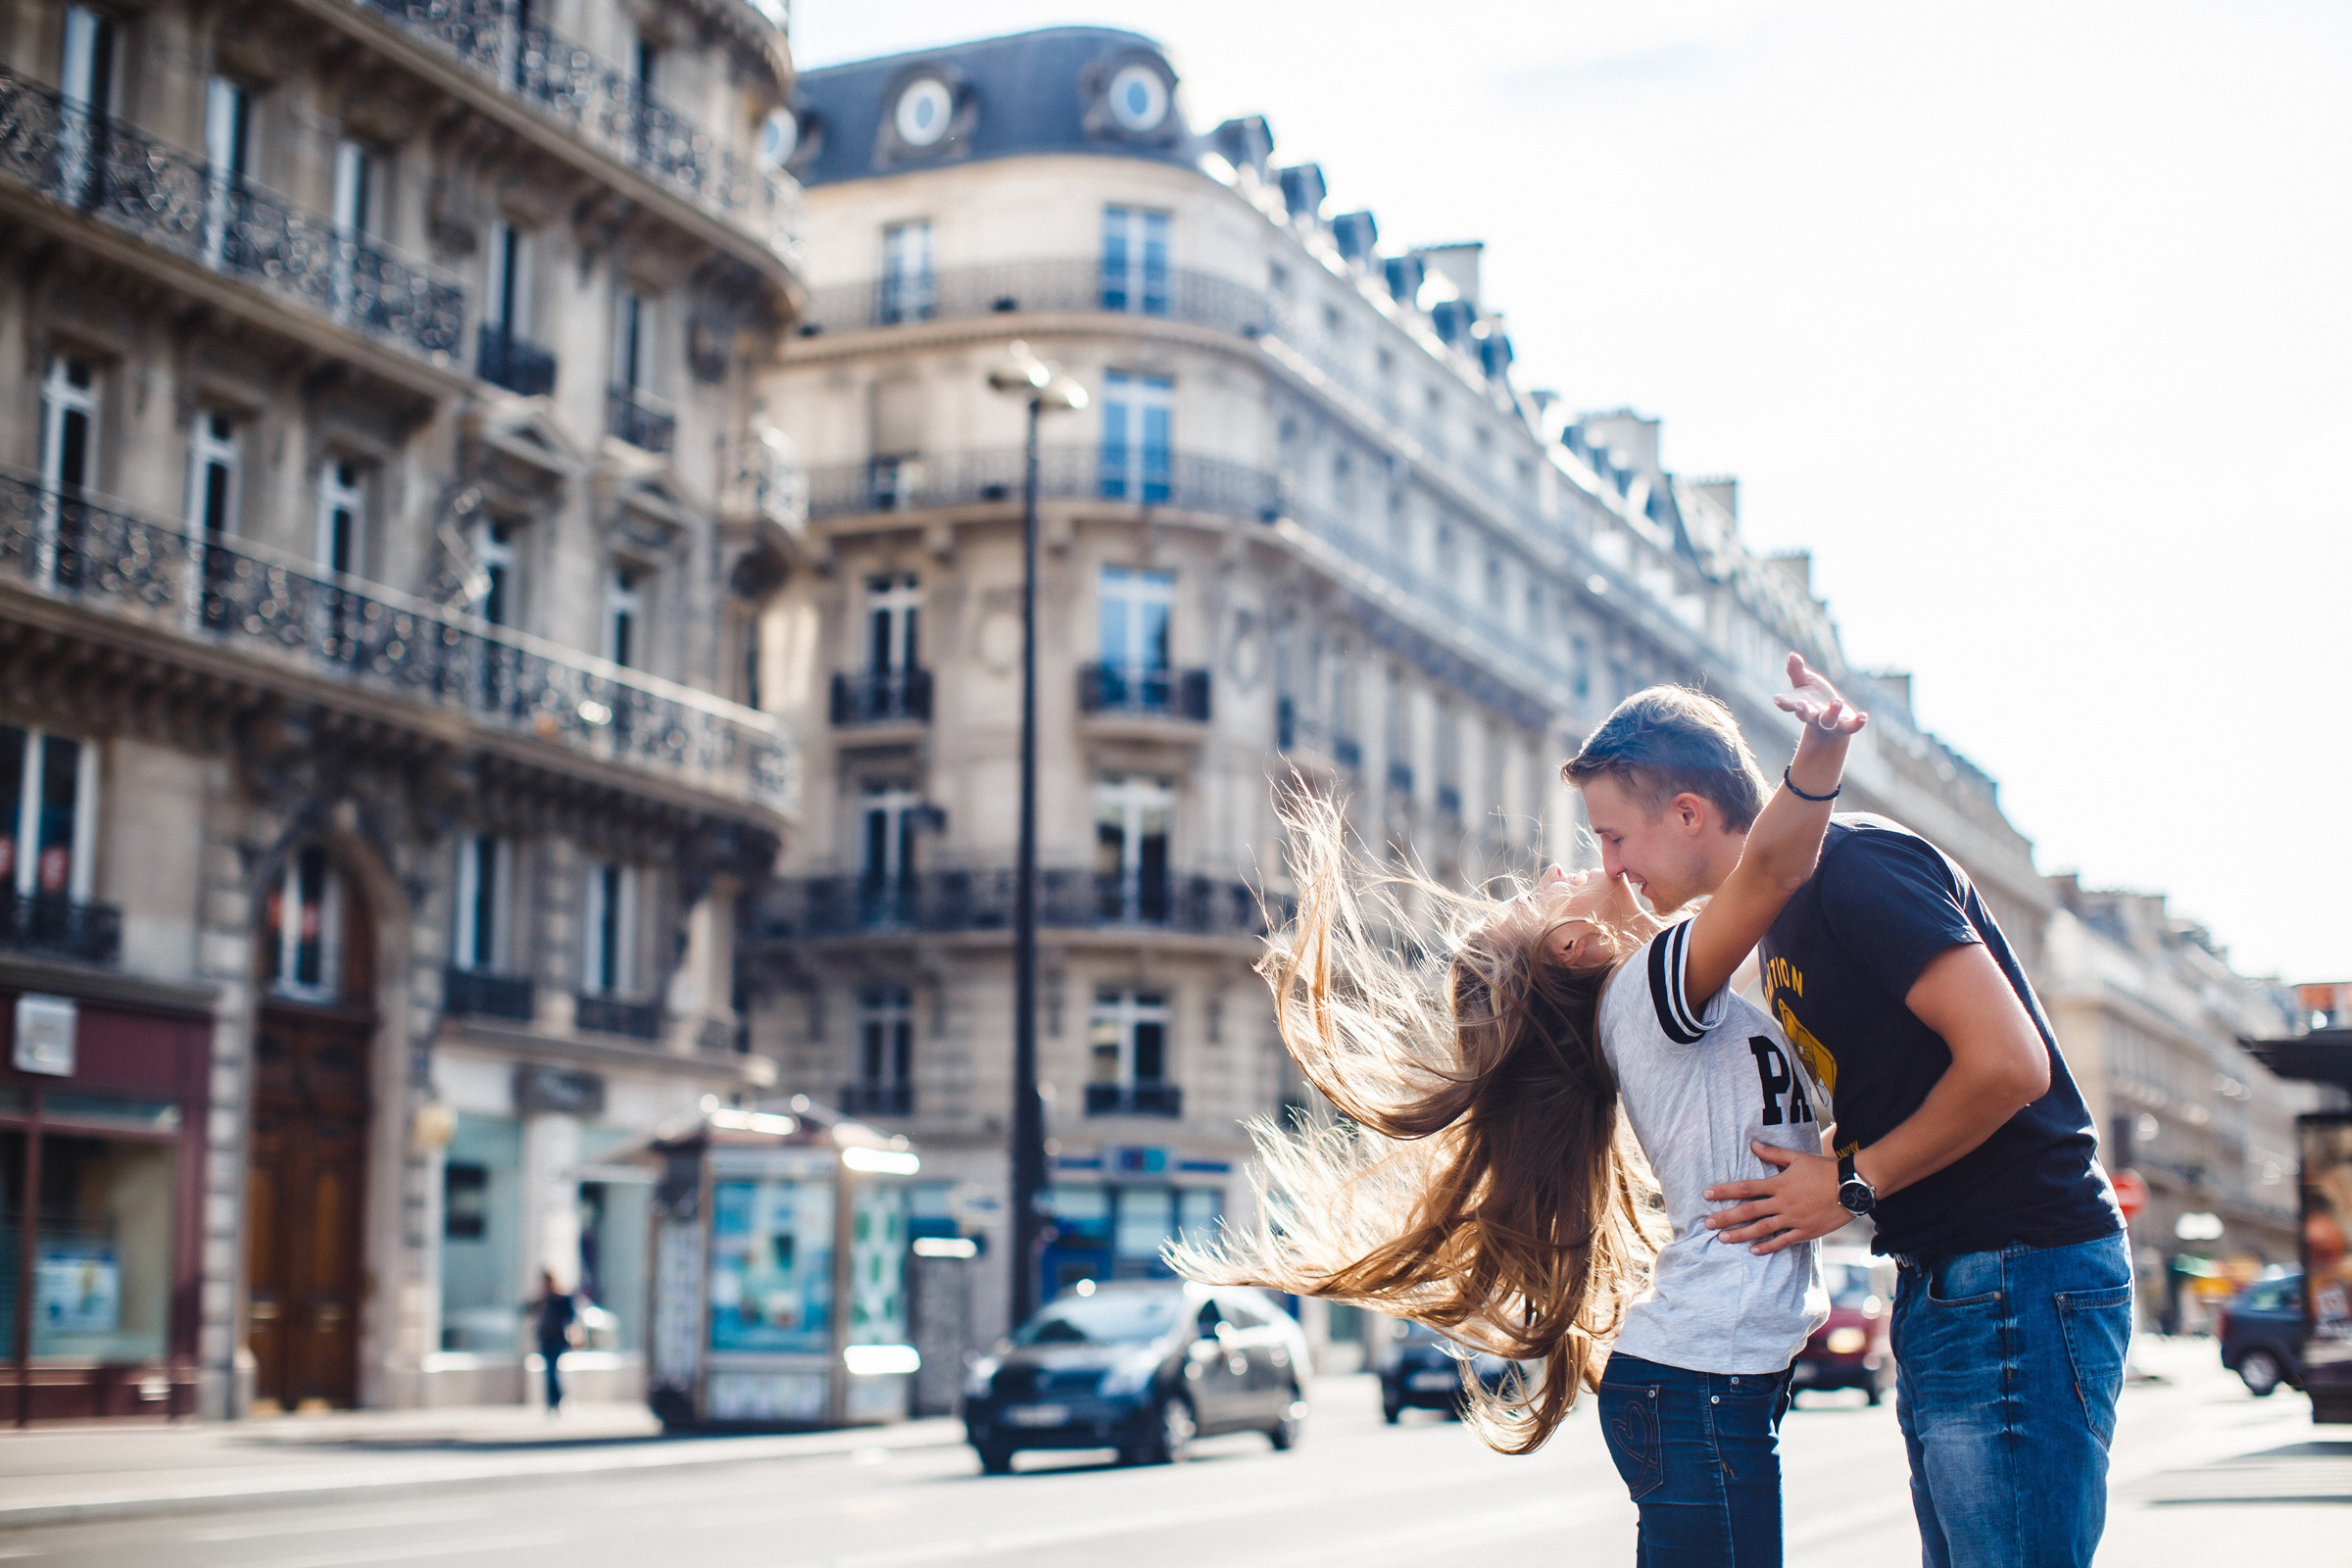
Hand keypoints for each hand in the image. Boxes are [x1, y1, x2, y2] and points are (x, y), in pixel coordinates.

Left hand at [1701, 1142, 1850, 1254]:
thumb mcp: (1797, 1157)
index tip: (1707, 1194)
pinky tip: (1754, 1251)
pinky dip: (1768, 1247)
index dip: (1725, 1191)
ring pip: (1762, 1229)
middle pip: (1749, 1211)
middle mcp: (1783, 1203)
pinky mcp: (1805, 1232)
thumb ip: (1773, 1153)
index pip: (1745, 1188)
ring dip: (1741, 1234)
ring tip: (1723, 1239)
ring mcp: (1793, 1219)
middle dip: (1726, 1217)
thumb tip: (1752, 1144)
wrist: (1851, 1186)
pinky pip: (1783, 1241)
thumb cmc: (1824, 1169)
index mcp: (1779, 1184)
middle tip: (1707, 1224)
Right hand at [1773, 653, 1866, 737]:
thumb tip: (1792, 655)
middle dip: (1803, 711)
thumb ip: (1797, 671)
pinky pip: (1851, 726)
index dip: (1783, 702)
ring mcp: (1829, 723)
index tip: (1777, 699)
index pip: (1789, 704)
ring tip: (1837, 701)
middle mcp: (1813, 715)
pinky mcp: (1846, 726)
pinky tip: (1864, 716)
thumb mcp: (1805, 682)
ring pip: (1828, 720)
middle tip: (1800, 705)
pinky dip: (1857, 723)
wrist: (1831, 722)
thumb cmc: (1814, 698)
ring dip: (1832, 712)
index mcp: (1800, 705)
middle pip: (1806, 715)